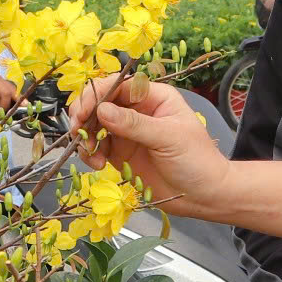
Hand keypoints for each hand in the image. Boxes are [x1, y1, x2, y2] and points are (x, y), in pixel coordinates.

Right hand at [72, 76, 231, 213]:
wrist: (203, 196)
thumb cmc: (197, 160)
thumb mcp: (168, 138)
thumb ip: (134, 124)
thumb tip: (102, 110)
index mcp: (153, 97)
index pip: (118, 85)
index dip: (97, 94)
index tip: (84, 111)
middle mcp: (137, 110)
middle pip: (100, 103)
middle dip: (85, 115)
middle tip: (78, 131)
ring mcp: (126, 132)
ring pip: (94, 125)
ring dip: (85, 137)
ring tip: (91, 154)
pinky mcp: (119, 153)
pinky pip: (96, 146)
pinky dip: (90, 154)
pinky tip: (96, 164)